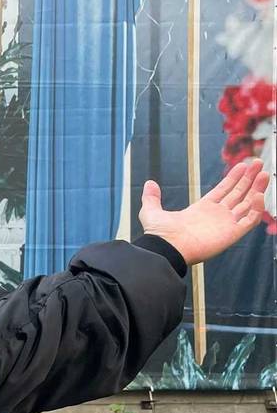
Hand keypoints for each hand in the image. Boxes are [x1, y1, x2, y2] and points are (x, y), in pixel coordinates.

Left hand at [139, 159, 269, 264]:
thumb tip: (149, 183)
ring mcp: (226, 224)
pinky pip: (250, 220)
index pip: (223, 190)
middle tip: (258, 163)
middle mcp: (217, 216)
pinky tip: (258, 194)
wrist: (166, 249)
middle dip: (249, 179)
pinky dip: (257, 208)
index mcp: (202, 210)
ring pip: (248, 204)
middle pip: (239, 194)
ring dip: (257, 189)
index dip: (233, 178)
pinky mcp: (232, 233)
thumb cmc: (160, 235)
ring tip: (264, 173)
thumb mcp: (151, 212)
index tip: (243, 165)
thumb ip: (152, 197)